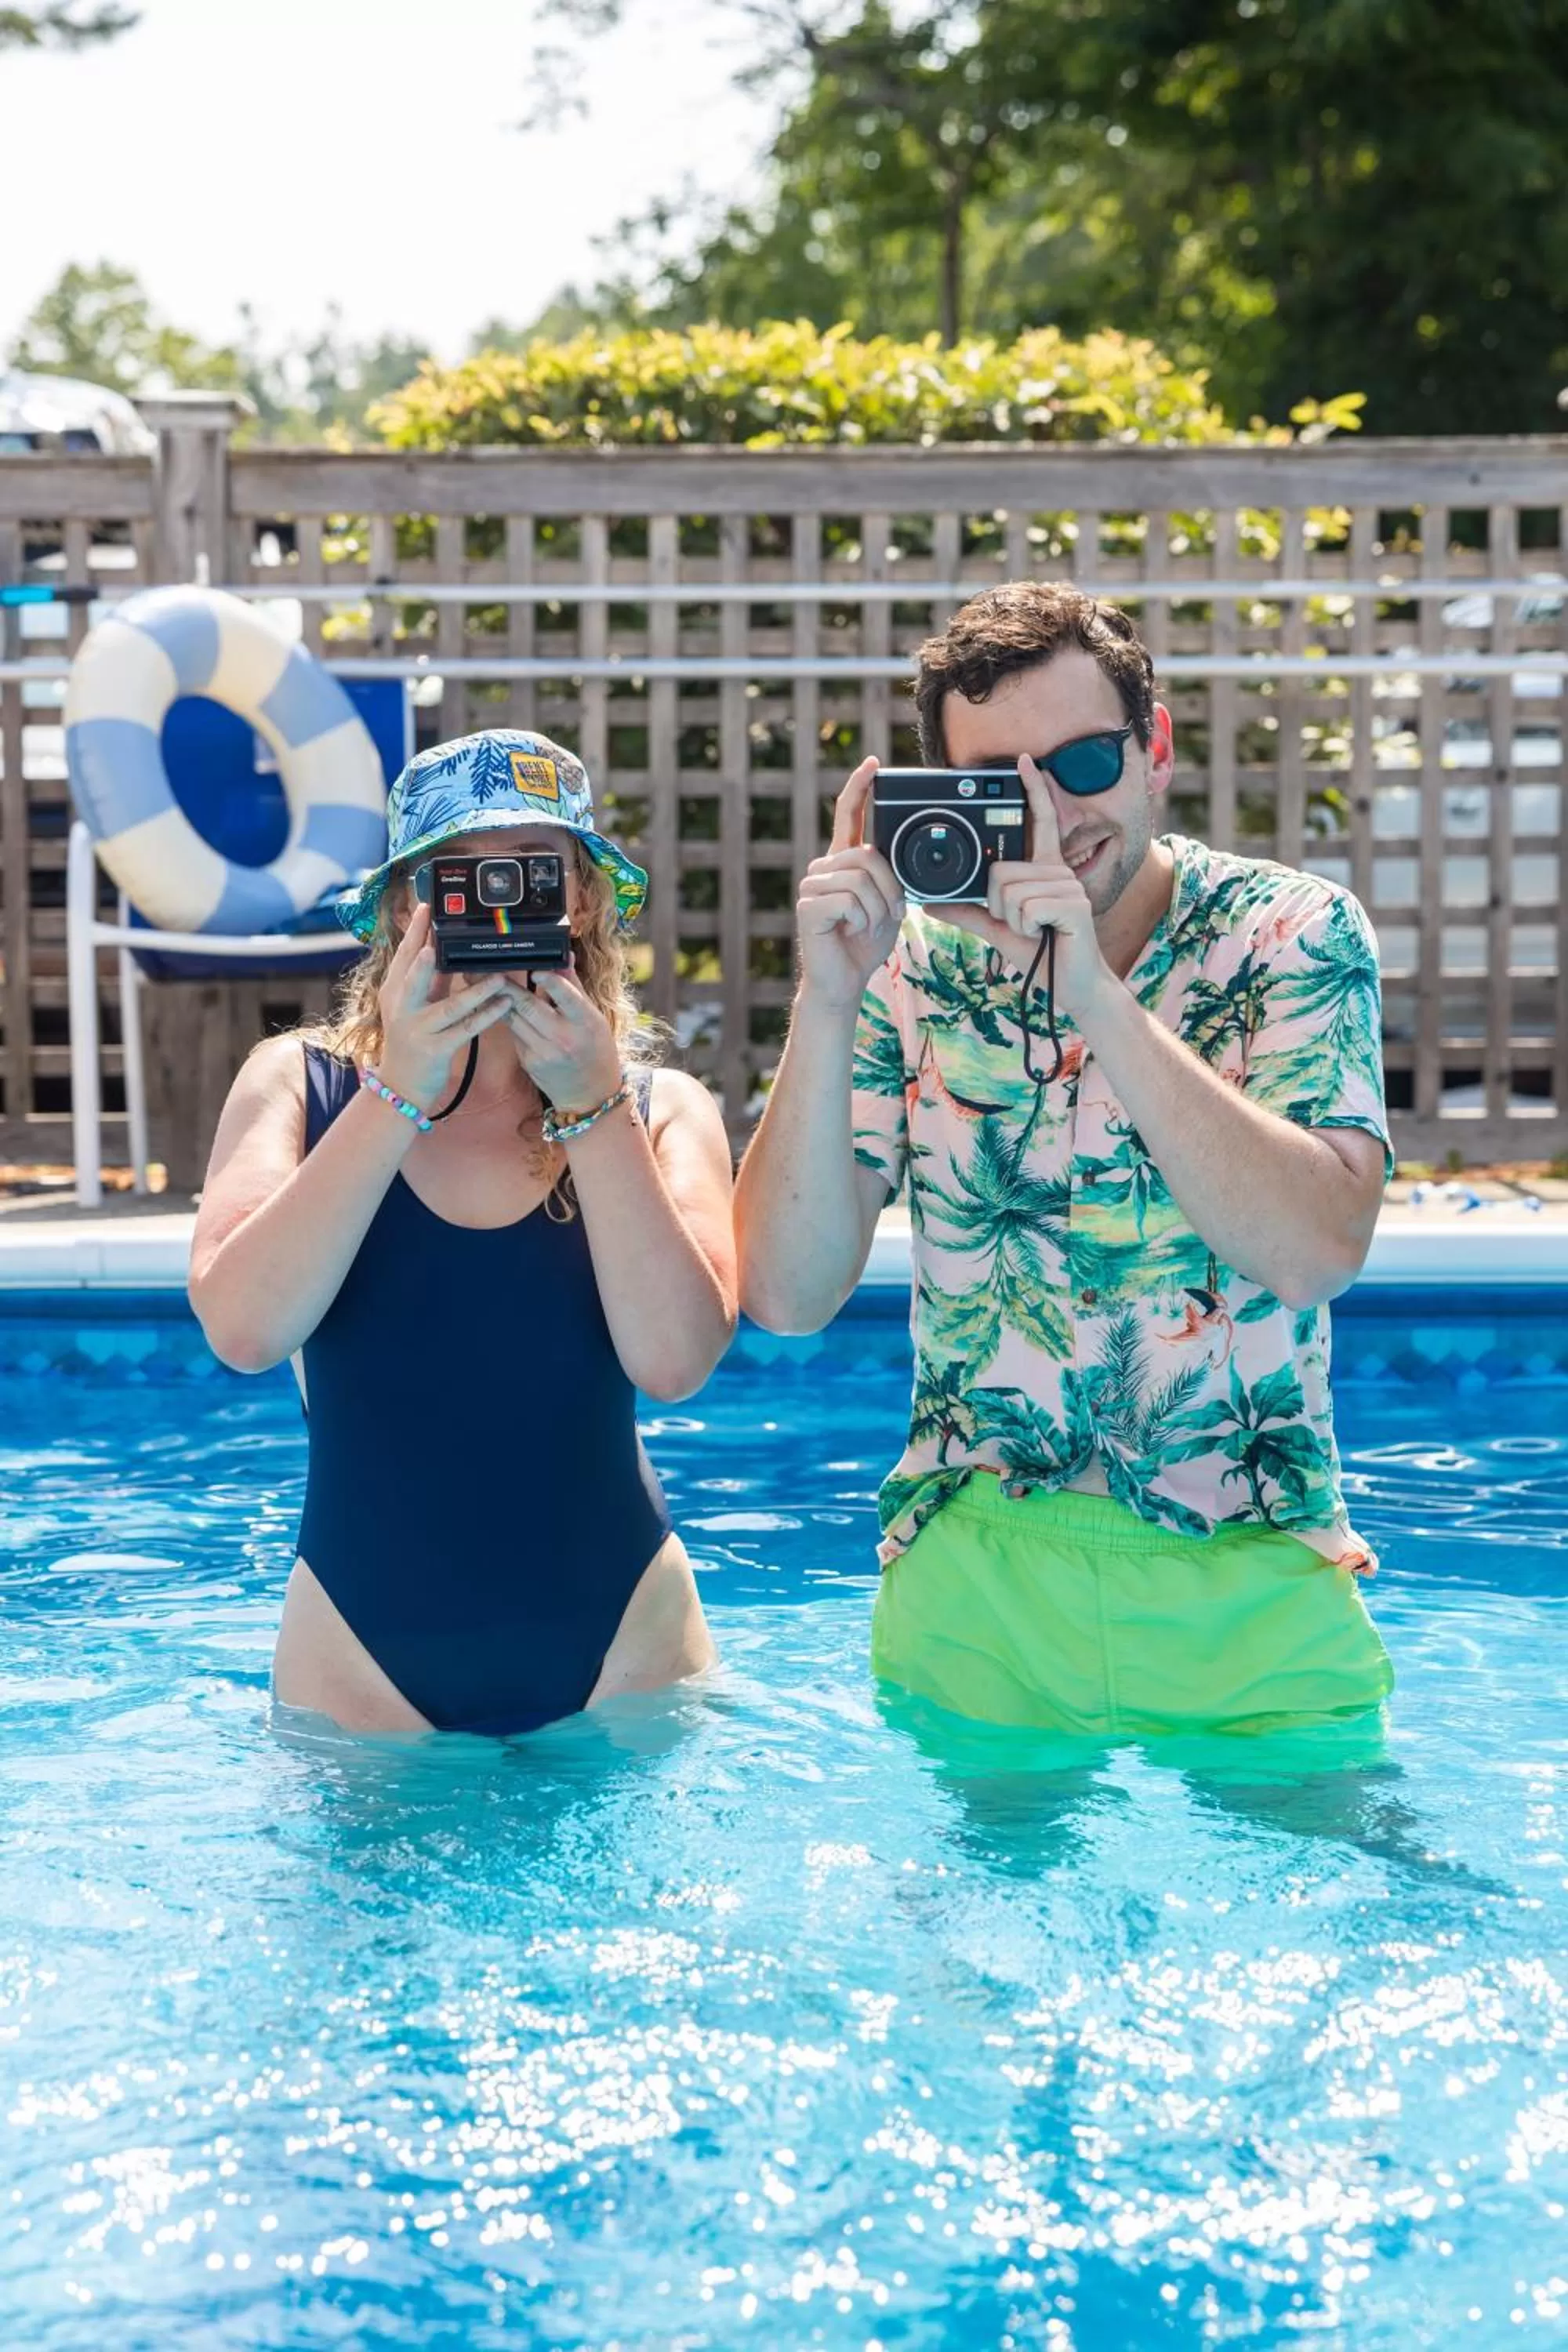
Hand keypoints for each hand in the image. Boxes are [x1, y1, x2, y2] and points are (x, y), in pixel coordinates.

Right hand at [375, 903, 513, 1110]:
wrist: (401, 1085)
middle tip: (441, 937)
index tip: (425, 907)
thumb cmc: (411, 1039)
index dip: (413, 931)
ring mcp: (417, 1029)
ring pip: (449, 1007)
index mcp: (394, 991)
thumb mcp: (414, 1005)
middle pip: (414, 977)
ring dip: (476, 992)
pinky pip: (466, 1029)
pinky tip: (504, 1005)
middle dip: (426, 957)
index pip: (404, 956)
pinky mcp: (435, 1049)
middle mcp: (401, 1008)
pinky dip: (486, 1016)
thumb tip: (441, 947)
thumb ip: (428, 979)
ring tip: (498, 977)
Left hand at [503, 963, 622, 1112]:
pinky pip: (514, 1033)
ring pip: (514, 1018)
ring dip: (499, 999)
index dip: (549, 980)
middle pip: (528, 1006)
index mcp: (586, 1023)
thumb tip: (563, 956)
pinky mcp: (529, 1062)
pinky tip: (498, 1006)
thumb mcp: (593, 1018)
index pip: (566, 996)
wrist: (590, 1095)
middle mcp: (564, 1038)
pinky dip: (509, 1018)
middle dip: (506, 986)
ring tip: (483, 982)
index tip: (536, 969)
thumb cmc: (595, 1050)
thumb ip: (574, 987)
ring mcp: (544, 1052)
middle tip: (489, 969)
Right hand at [795, 757, 906, 1010]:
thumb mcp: (888, 903)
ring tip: (869, 925)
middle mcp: (823, 868)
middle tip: (890, 913)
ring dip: (878, 907)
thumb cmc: (865, 942)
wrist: (844, 981)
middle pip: (867, 855)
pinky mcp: (808, 906)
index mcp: (843, 862)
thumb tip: (894, 856)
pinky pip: (850, 900)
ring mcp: (811, 886)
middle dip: (889, 887)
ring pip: (861, 879)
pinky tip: (852, 931)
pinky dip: (863, 919)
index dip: (859, 788)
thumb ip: (891, 876)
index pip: (848, 815)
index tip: (873, 764)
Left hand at [940, 757, 1112, 1018]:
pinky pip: (1024, 907)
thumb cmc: (1041, 955)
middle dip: (999, 905)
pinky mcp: (1074, 905)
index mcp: (1044, 871)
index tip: (1024, 762)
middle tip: (1021, 924)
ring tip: (1035, 930)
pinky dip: (1025, 928)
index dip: (1033, 791)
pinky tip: (1044, 935)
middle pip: (1001, 870)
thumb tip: (928, 901)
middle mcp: (1059, 872)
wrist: (1073, 989)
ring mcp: (1069, 887)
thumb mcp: (998, 928)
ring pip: (1010, 890)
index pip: (1040, 822)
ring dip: (1012, 920)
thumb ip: (967, 910)